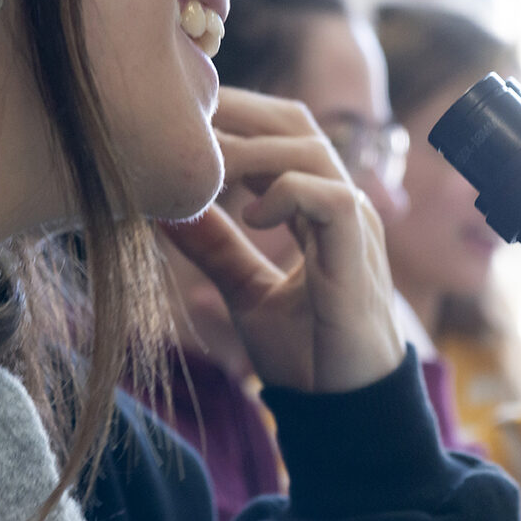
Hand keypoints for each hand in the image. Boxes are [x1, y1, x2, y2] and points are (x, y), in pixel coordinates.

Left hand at [160, 88, 404, 392]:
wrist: (343, 408)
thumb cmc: (307, 354)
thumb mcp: (246, 291)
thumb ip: (215, 248)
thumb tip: (163, 210)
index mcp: (318, 207)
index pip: (281, 131)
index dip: (235, 116)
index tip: (182, 118)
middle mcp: (340, 204)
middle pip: (296, 124)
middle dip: (238, 112)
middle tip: (182, 119)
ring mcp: (354, 226)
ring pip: (310, 151)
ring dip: (251, 152)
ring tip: (204, 169)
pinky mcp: (358, 255)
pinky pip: (331, 198)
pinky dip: (288, 194)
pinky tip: (250, 217)